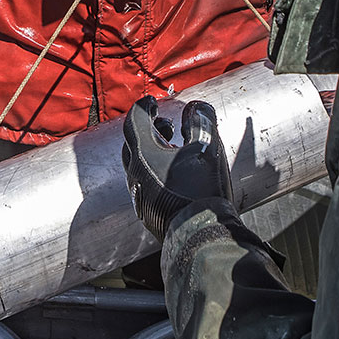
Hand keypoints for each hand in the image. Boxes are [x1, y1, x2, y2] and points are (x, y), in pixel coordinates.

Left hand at [122, 97, 233, 240]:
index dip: (144, 107)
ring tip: (173, 151)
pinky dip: (154, 172)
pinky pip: (143, 184)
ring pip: (136, 165)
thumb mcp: (207, 149)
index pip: (134, 121)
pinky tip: (174, 177)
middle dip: (147, 130)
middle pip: (131, 143)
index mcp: (144, 155)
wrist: (200, 234)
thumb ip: (200, 122)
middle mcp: (135, 174)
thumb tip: (196, 107)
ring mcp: (139, 195)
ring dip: (151, 153)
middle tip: (166, 126)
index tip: (153, 103)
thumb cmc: (201, 191)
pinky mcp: (146, 211)